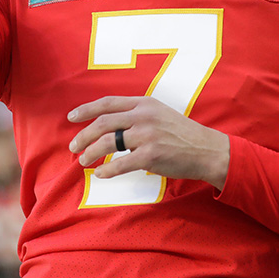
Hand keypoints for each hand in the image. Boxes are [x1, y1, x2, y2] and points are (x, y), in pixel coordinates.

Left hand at [68, 96, 229, 190]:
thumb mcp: (159, 113)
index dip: (86, 109)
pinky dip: (107, 170)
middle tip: (72, 146)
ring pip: (108, 142)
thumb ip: (136, 114)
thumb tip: (108, 124)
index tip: (71, 117)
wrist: (207, 150)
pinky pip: (121, 164)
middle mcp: (143, 116)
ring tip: (83, 160)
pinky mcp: (151, 156)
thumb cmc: (181, 134)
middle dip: (83, 135)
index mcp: (144, 103)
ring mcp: (147, 136)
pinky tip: (100, 174)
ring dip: (91, 152)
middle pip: (103, 122)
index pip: (108, 103)